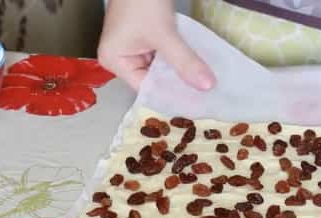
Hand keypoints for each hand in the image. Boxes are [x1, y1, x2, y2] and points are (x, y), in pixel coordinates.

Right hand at [97, 0, 214, 90]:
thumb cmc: (142, 0)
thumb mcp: (165, 34)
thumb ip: (185, 62)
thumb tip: (206, 86)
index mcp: (114, 61)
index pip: (145, 87)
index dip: (170, 94)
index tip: (195, 105)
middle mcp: (120, 58)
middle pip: (153, 79)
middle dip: (177, 85)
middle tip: (204, 98)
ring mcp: (133, 48)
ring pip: (161, 68)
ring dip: (180, 72)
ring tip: (204, 86)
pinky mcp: (146, 39)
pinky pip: (164, 56)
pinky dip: (179, 60)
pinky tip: (197, 68)